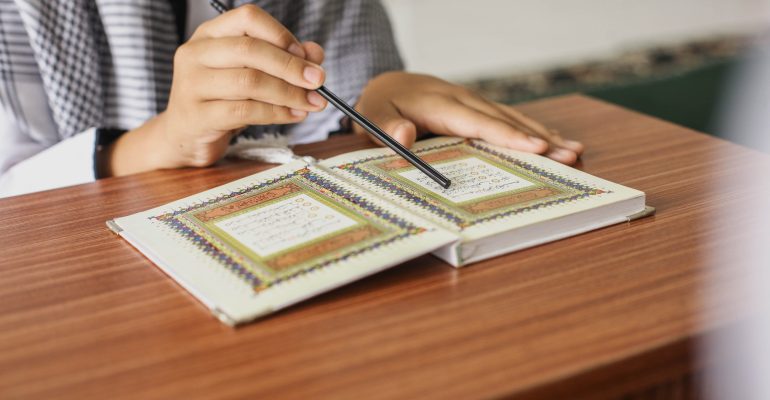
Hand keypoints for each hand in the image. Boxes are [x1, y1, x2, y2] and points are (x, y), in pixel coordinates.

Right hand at [106, 5, 327, 175]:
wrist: (186, 136)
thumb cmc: (222, 99)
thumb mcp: (252, 74)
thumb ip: (283, 59)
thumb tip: (315, 54)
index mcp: (210, 34)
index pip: (247, 18)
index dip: (280, 34)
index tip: (305, 55)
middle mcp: (196, 53)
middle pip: (250, 49)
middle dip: (292, 66)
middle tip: (319, 81)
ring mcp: (192, 84)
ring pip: (250, 81)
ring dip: (289, 93)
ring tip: (311, 103)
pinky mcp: (197, 115)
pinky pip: (245, 111)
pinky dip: (276, 113)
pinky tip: (294, 116)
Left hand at [353, 72, 583, 163]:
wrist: (388, 85)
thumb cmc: (380, 106)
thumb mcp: (373, 116)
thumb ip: (387, 128)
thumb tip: (405, 136)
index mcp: (440, 104)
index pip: (478, 123)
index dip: (508, 136)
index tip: (537, 146)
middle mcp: (463, 100)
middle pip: (505, 121)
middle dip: (539, 139)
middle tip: (570, 155)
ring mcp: (473, 102)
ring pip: (512, 118)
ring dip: (544, 135)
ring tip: (575, 151)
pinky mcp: (478, 108)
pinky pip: (508, 119)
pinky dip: (532, 130)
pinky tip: (555, 141)